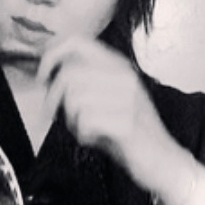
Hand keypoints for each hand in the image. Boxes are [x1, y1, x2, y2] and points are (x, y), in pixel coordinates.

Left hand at [37, 35, 181, 193]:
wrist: (162, 161)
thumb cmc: (128, 134)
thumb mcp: (105, 101)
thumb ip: (83, 85)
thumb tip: (47, 76)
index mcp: (117, 66)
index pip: (77, 42)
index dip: (51, 56)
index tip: (42, 78)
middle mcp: (124, 76)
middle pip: (69, 74)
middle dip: (52, 99)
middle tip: (52, 117)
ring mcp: (128, 98)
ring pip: (75, 98)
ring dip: (71, 120)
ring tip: (83, 130)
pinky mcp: (127, 122)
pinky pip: (86, 121)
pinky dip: (82, 134)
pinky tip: (93, 139)